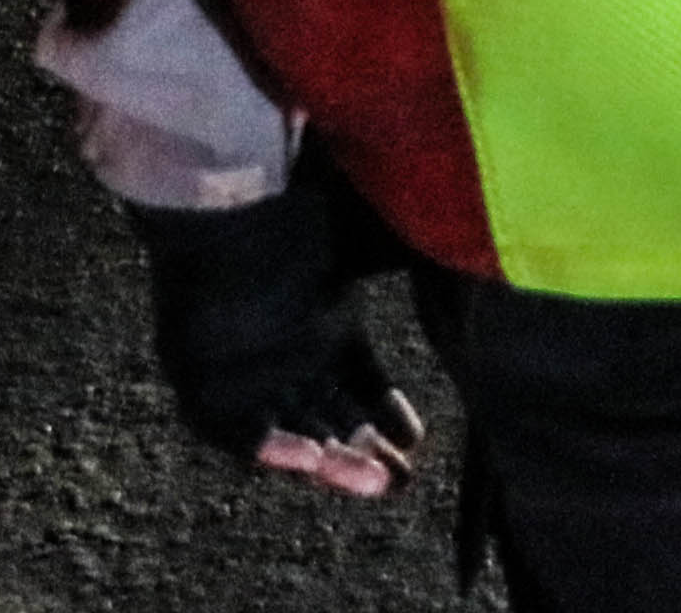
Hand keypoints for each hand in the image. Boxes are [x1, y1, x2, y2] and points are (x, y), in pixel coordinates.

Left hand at [129, 167, 422, 498]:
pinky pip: (234, 429)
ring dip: (328, 460)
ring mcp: (241, 367)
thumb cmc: (302, 207)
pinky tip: (309, 460)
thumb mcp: (374, 241)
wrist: (228, 198)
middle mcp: (283, 348)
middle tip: (399, 480)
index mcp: (321, 316)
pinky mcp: (200, 378)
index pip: (357, 380)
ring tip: (375, 482)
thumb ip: (421, 256)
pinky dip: (270, 448)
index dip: (385, 411)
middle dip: (362, 450)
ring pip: (288, 429)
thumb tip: (479, 252)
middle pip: (325, 413)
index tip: (416, 440)